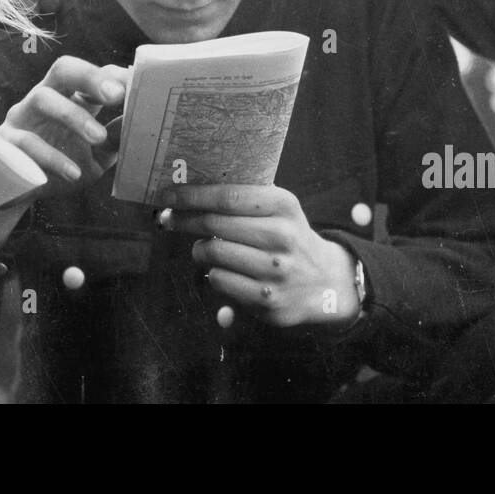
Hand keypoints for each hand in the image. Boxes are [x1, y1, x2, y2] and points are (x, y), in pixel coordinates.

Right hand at [0, 56, 129, 197]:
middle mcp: (44, 98)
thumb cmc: (60, 167)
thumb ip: (116, 138)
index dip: (113, 77)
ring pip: (43, 98)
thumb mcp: (97, 156)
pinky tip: (73, 172)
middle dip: (90, 77)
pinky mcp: (4, 141)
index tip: (138, 87)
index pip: (91, 74)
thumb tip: (144, 121)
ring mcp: (22, 117)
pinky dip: (51, 156)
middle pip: (64, 70)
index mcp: (69, 98)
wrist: (20, 196)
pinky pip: (26, 141)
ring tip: (98, 137)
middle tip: (117, 94)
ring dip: (73, 115)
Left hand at [165, 184, 359, 327]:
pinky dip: (212, 274)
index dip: (192, 196)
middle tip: (170, 219)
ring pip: (213, 253)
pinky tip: (220, 270)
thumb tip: (188, 194)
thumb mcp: (279, 210)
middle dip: (185, 220)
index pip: (227, 196)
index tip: (168, 195)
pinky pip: (220, 281)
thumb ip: (243, 199)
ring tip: (202, 248)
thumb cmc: (289, 238)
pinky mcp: (268, 300)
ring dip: (199, 249)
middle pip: (214, 224)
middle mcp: (282, 235)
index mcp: (283, 205)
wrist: (326, 282)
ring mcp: (276, 270)